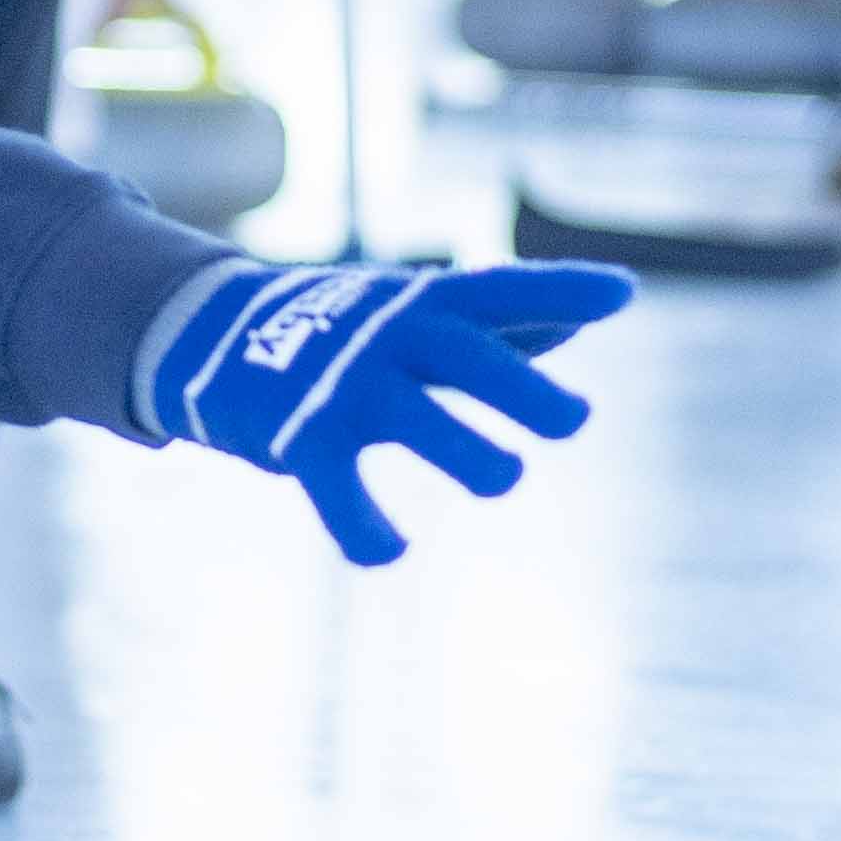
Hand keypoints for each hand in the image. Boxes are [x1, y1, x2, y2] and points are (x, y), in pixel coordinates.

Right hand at [147, 257, 628, 566]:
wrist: (218, 334)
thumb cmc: (350, 328)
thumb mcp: (422, 310)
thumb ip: (503, 318)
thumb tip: (587, 315)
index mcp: (428, 305)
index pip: (504, 292)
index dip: (563, 290)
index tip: (622, 294)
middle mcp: (391, 337)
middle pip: (466, 356)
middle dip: (522, 387)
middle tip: (576, 422)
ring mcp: (346, 386)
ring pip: (413, 420)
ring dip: (466, 453)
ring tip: (504, 477)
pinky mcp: (302, 438)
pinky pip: (340, 491)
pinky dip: (366, 528)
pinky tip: (392, 550)